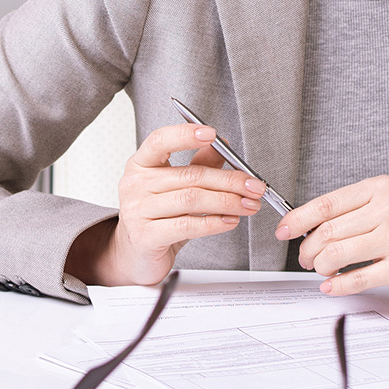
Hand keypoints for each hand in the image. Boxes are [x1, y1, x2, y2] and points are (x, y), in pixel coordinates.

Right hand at [66, 122, 263, 285]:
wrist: (136, 253)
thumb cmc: (157, 217)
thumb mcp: (176, 187)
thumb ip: (198, 164)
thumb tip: (222, 145)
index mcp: (140, 164)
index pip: (160, 141)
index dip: (185, 135)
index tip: (212, 134)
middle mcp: (135, 185)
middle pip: (189, 175)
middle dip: (229, 180)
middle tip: (253, 186)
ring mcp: (137, 211)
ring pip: (191, 200)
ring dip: (227, 202)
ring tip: (247, 205)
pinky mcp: (146, 237)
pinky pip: (187, 226)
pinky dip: (214, 223)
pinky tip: (229, 220)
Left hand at [276, 175, 388, 297]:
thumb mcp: (387, 204)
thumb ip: (352, 211)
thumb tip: (306, 226)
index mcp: (380, 188)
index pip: (327, 204)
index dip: (298, 220)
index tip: (284, 231)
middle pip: (328, 232)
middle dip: (308, 249)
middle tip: (305, 259)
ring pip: (337, 254)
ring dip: (321, 267)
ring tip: (322, 271)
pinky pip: (358, 278)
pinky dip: (338, 286)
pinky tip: (331, 286)